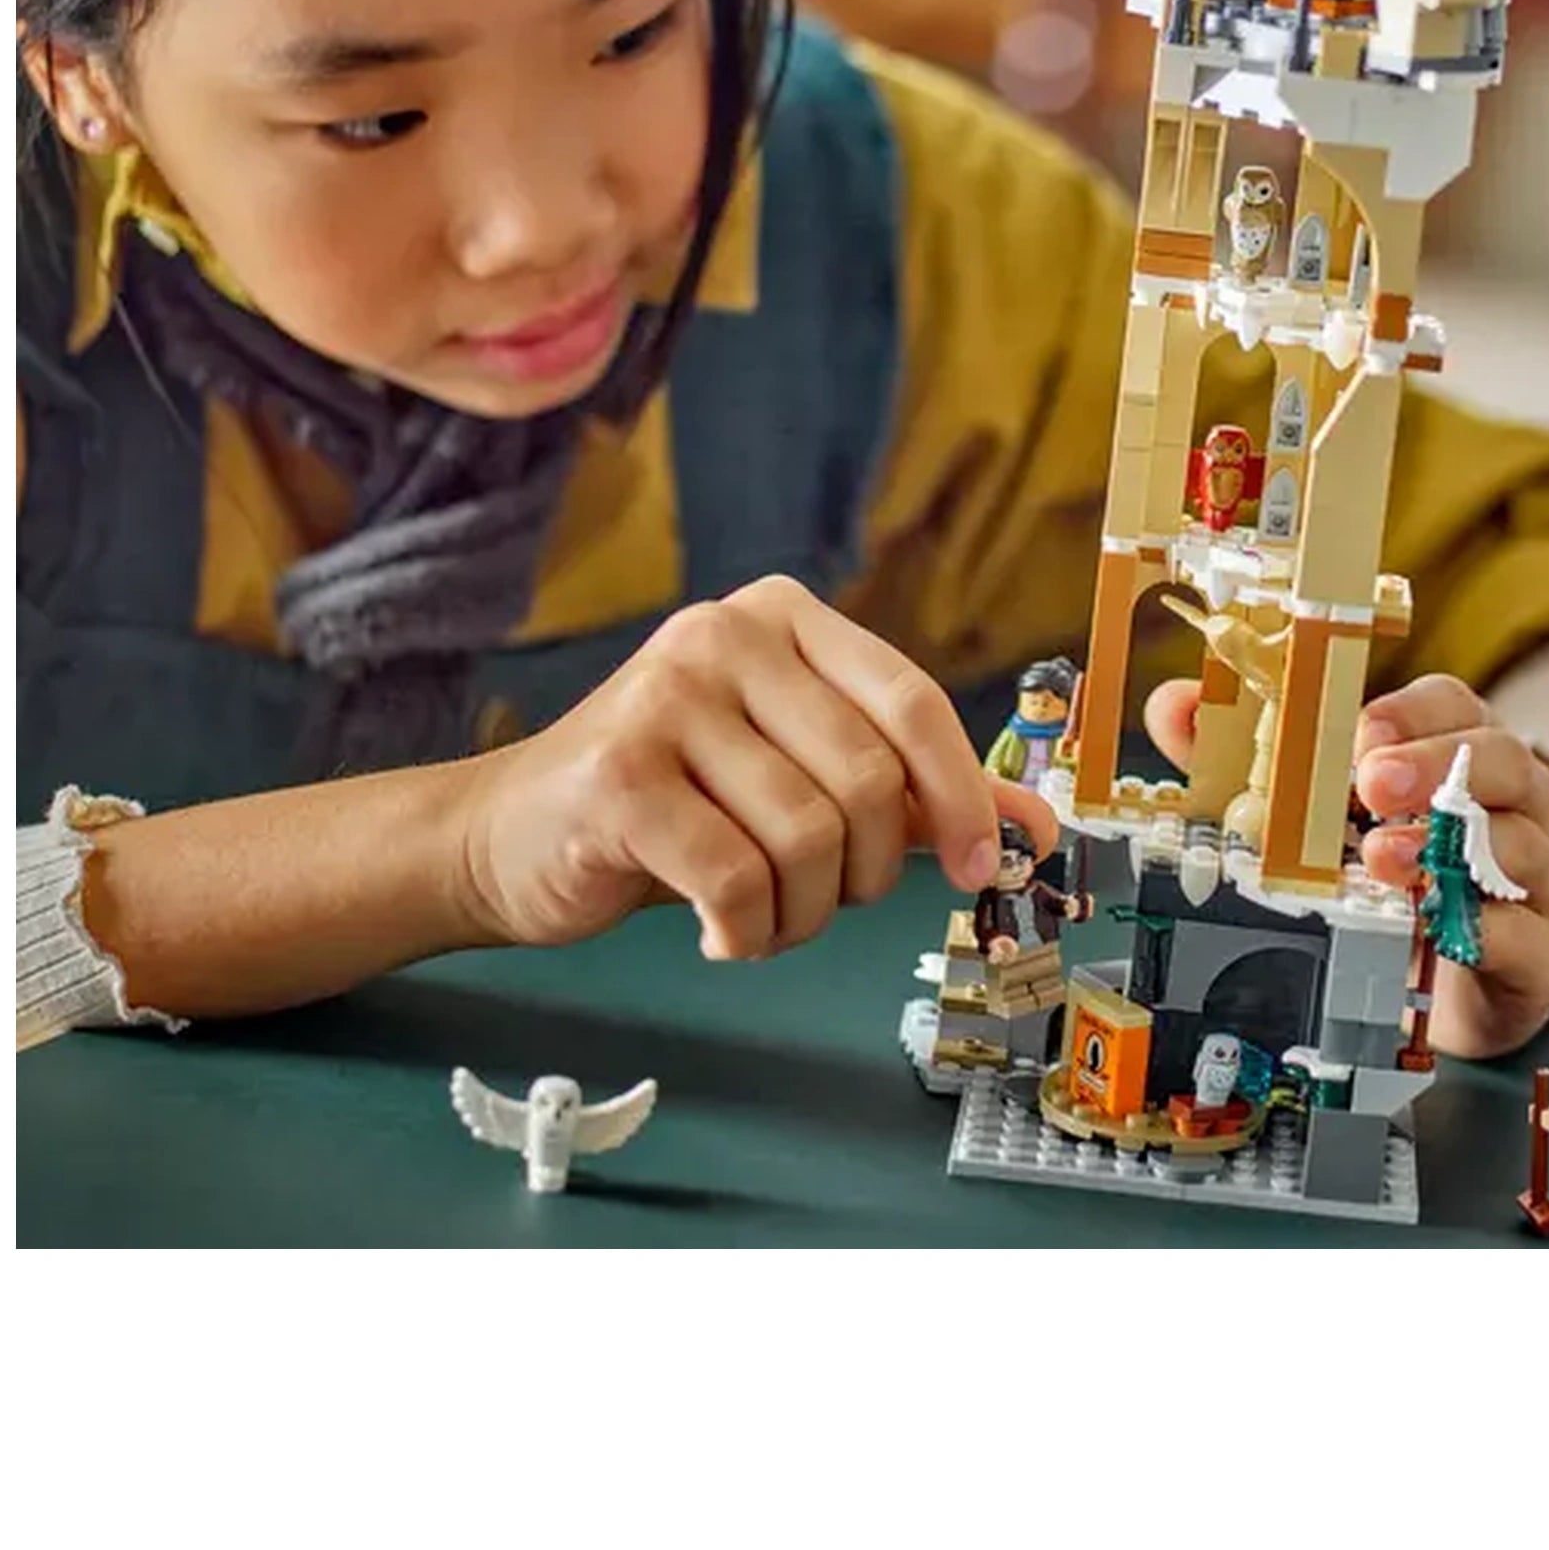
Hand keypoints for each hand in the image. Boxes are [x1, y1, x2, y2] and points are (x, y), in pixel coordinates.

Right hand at [455, 574, 1052, 960]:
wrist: (511, 835)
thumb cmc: (677, 805)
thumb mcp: (801, 779)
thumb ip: (915, 797)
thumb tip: (1037, 833)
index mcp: (784, 617)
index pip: (911, 700)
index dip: (962, 793)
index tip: (985, 867)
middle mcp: (725, 636)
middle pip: (865, 780)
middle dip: (865, 872)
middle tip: (825, 900)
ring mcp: (664, 698)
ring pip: (806, 837)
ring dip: (802, 913)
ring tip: (763, 916)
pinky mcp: (618, 775)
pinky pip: (734, 879)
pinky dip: (745, 931)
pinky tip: (719, 931)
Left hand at [1143, 671, 1548, 1059]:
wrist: (1488, 969)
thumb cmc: (1397, 871)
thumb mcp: (1331, 814)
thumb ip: (1247, 759)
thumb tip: (1172, 705)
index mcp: (1459, 749)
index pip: (1451, 704)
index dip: (1410, 711)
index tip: (1360, 731)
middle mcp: (1510, 801)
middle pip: (1499, 757)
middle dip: (1434, 764)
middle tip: (1372, 783)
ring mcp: (1533, 875)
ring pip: (1520, 841)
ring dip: (1451, 847)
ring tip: (1383, 859)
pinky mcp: (1539, 951)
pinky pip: (1525, 934)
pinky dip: (1489, 930)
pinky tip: (1442, 930)